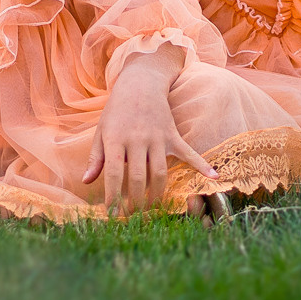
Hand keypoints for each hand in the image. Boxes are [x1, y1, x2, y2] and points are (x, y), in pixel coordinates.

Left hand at [82, 44, 216, 214]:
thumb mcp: (101, 130)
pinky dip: (201, 165)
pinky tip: (213, 177)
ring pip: (159, 172)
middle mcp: (137, 138)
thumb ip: (96, 157)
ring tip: (152, 208)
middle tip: (133, 216)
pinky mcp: (172, 135)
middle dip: (135, 200)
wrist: (140, 83)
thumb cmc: (117, 110)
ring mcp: (157, 137)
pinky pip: (187, 152)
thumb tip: (87, 181)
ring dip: (156, 194)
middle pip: (138, 177)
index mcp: (116, 138)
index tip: (112, 212)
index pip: (114, 173)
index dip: (113, 195)